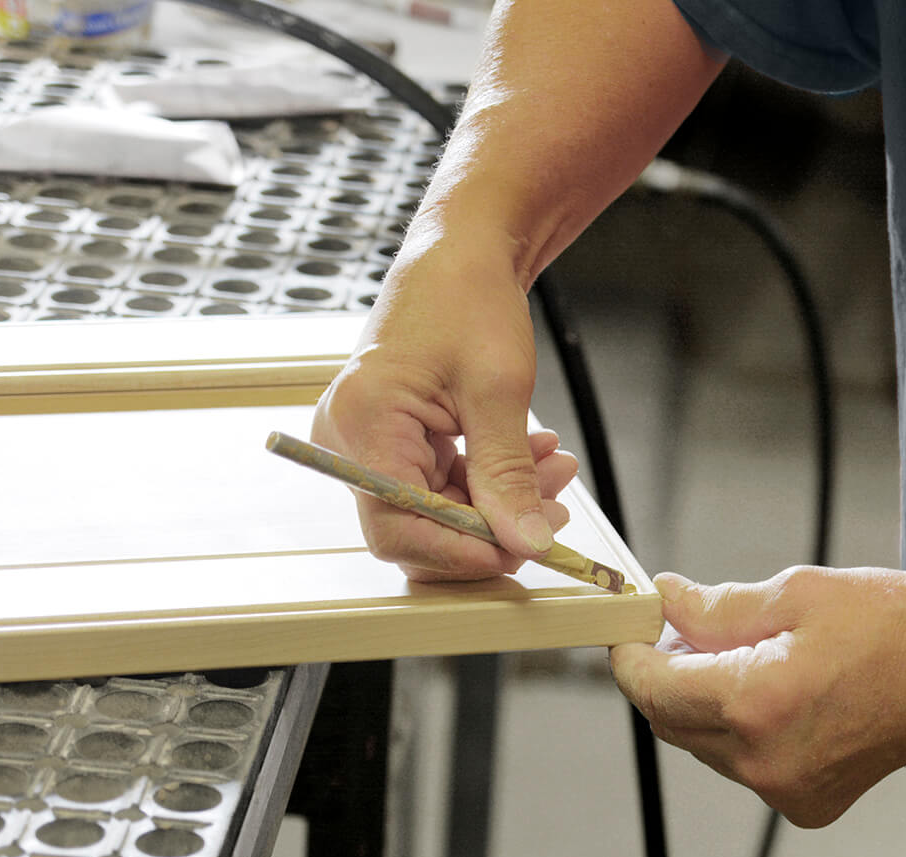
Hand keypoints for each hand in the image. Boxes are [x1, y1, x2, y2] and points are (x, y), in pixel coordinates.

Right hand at [312, 233, 577, 580]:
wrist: (459, 255)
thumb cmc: (467, 298)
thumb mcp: (498, 392)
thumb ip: (508, 475)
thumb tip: (526, 541)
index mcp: (364, 425)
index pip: (400, 527)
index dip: (462, 552)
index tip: (523, 550)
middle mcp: (351, 442)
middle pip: (415, 529)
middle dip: (490, 527)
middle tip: (551, 515)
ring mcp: (369, 444)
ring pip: (436, 512)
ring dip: (500, 502)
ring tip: (554, 471)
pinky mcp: (393, 442)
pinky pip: (440, 487)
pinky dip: (489, 481)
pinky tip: (534, 458)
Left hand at [610, 566, 905, 826]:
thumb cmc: (894, 626)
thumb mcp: (796, 594)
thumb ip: (717, 607)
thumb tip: (665, 601)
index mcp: (755, 704)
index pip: (652, 688)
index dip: (630, 654)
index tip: (629, 627)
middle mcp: (761, 760)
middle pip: (670, 719)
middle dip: (665, 672)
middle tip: (685, 626)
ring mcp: (785, 790)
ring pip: (701, 743)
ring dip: (701, 698)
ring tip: (741, 651)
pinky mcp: (805, 803)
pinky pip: (740, 763)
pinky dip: (735, 726)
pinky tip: (770, 687)